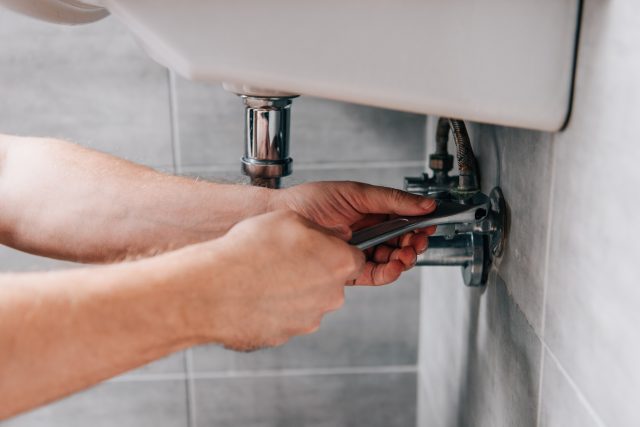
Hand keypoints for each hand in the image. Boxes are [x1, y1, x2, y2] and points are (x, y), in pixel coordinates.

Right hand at [190, 210, 364, 350]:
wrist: (214, 289)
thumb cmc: (251, 250)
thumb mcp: (289, 219)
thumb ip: (320, 229)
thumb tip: (332, 236)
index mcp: (339, 264)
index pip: (354, 258)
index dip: (334, 250)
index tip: (318, 247)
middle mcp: (331, 296)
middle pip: (331, 281)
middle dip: (313, 271)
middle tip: (285, 259)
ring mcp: (309, 319)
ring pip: (309, 301)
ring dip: (293, 290)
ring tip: (264, 275)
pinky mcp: (286, 335)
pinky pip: (286, 317)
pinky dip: (274, 307)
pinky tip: (255, 293)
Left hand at [270, 181, 435, 284]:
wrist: (282, 216)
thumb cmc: (311, 200)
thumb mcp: (356, 193)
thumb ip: (392, 200)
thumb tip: (424, 204)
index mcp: (371, 212)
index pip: (403, 221)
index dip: (419, 224)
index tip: (430, 224)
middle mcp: (367, 233)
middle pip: (401, 243)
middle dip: (414, 243)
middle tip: (418, 241)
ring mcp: (359, 251)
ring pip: (392, 260)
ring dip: (404, 259)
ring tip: (406, 253)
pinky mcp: (349, 268)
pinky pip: (376, 274)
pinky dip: (389, 272)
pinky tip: (395, 265)